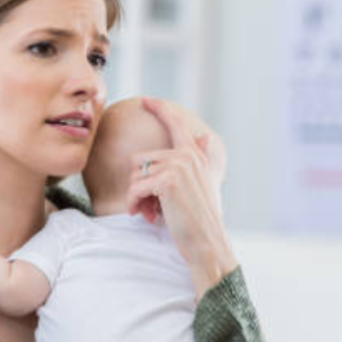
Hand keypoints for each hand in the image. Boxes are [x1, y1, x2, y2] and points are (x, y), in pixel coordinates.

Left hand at [126, 97, 237, 295]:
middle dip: (139, 186)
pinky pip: (135, 188)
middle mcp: (186, 155)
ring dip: (136, 198)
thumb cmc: (201, 217)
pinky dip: (135, 205)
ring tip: (150, 213)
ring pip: (135, 176)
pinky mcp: (166, 181)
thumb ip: (202, 158)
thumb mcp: (203, 183)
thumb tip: (204, 136)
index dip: (160, 109)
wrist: (206, 241)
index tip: (146, 99)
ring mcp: (177, 166)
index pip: (175, 124)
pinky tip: (147, 217)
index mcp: (194, 154)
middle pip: (139, 160)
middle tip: (150, 208)